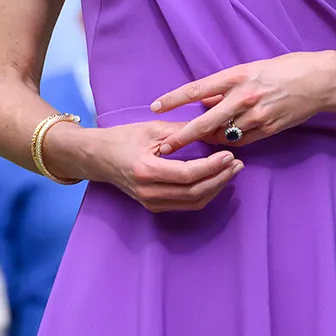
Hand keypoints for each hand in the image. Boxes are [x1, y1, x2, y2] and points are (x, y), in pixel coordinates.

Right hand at [71, 120, 243, 214]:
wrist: (98, 158)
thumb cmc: (122, 139)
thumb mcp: (151, 129)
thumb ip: (182, 131)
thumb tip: (212, 129)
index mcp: (146, 170)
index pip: (188, 174)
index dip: (212, 167)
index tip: (229, 155)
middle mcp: (149, 192)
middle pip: (194, 192)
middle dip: (220, 179)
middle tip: (237, 163)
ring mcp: (151, 202)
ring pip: (193, 202)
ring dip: (216, 188)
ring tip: (232, 171)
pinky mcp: (154, 206)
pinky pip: (186, 204)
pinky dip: (205, 193)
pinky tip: (216, 180)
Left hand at [152, 50, 335, 152]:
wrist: (319, 80)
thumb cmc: (285, 69)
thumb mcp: (251, 69)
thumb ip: (226, 87)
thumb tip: (204, 101)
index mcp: (236, 76)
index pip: (197, 89)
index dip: (174, 100)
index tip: (155, 108)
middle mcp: (244, 96)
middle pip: (205, 122)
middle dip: (182, 137)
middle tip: (164, 147)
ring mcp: (256, 115)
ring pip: (224, 135)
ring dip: (209, 140)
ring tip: (198, 143)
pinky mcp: (269, 129)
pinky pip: (242, 141)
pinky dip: (231, 142)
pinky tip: (225, 143)